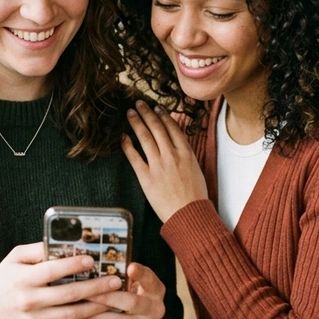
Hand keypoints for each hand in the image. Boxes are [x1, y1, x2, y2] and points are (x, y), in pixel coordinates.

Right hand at [0, 243, 122, 318]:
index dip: (73, 265)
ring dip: (94, 306)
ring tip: (112, 297)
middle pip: (68, 294)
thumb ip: (37, 250)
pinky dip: (80, 317)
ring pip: (71, 314)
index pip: (52, 271)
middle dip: (95, 287)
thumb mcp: (14, 258)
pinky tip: (94, 308)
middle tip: (115, 281)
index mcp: (23, 279)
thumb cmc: (4, 279)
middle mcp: (29, 301)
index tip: (91, 260)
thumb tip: (62, 243)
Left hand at [82, 262, 165, 318]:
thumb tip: (94, 264)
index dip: (141, 273)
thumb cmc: (133, 297)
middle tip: (87, 291)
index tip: (129, 267)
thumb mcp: (135, 285)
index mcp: (156, 289)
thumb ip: (123, 276)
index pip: (150, 279)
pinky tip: (85, 318)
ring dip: (97, 313)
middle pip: (131, 302)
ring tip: (81, 305)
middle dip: (106, 297)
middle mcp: (156, 308)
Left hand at [122, 101, 207, 222]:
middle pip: (157, 128)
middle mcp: (171, 155)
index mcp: (186, 153)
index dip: (163, 116)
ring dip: (136, 122)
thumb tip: (177, 144)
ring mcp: (158, 165)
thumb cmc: (195, 196)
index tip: (157, 108)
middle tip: (139, 103)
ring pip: (145, 137)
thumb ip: (185, 155)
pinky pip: (134, 157)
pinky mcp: (146, 177)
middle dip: (147, 113)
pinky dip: (127, 145)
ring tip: (130, 113)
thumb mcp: (196, 170)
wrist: (189, 215)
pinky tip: (123, 136)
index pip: (172, 128)